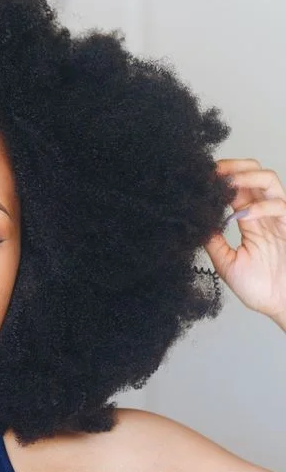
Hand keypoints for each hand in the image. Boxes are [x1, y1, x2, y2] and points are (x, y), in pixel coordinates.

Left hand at [203, 159, 285, 327]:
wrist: (281, 305)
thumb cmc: (259, 288)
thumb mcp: (226, 262)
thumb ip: (213, 241)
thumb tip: (195, 224)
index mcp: (249, 219)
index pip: (235, 188)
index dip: (220, 178)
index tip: (201, 176)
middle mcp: (264, 214)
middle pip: (255, 174)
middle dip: (234, 166)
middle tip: (214, 171)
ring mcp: (279, 218)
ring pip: (269, 181)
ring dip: (247, 176)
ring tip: (228, 183)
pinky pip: (280, 206)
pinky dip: (261, 205)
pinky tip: (244, 214)